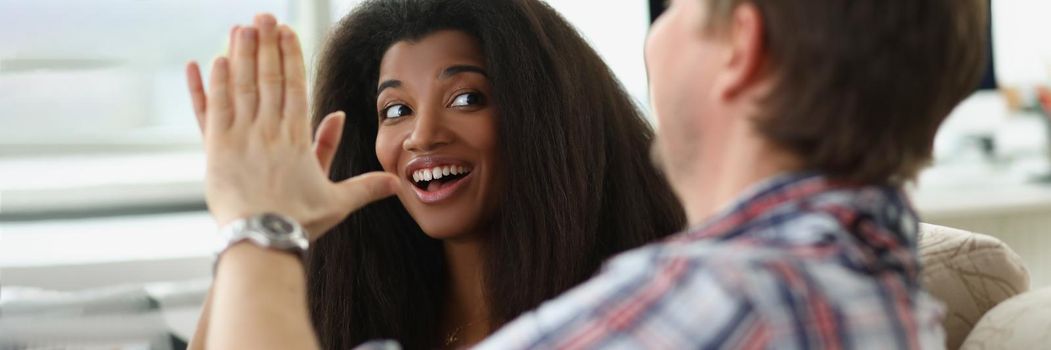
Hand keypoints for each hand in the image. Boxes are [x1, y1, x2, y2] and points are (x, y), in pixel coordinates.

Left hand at [184, 14, 396, 238]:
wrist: (261, 239)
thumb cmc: (300, 222)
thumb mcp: (338, 203)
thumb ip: (367, 187)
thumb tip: (397, 182)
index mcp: (298, 139)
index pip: (295, 86)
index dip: (290, 55)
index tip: (286, 31)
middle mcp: (269, 131)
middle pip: (267, 78)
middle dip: (265, 44)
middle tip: (262, 17)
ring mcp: (241, 137)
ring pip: (240, 87)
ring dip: (239, 55)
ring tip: (239, 28)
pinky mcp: (215, 149)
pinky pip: (212, 110)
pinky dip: (210, 86)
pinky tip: (210, 63)